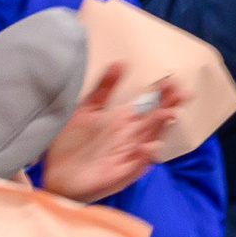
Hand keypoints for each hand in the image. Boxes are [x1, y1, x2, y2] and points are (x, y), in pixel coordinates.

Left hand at [41, 63, 180, 202]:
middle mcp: (132, 138)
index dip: (162, 93)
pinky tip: (148, 145)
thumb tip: (120, 62)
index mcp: (126, 122)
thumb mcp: (86, 110)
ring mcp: (128, 156)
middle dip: (169, 106)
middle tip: (180, 93)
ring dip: (160, 127)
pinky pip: (136, 165)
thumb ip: (103, 88)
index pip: (151, 104)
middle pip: (156, 120)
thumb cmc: (72, 144)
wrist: (55, 174)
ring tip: (168, 113)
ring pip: (151, 139)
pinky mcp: (120, 173)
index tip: (170, 79)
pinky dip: (144, 156)